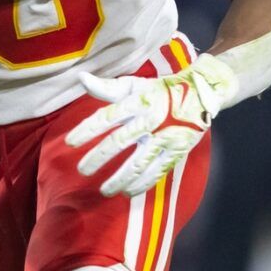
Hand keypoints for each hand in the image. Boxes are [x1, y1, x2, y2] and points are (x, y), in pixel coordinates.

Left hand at [64, 53, 238, 197]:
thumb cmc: (159, 90)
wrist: (200, 93)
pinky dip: (143, 183)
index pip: (107, 116)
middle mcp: (150, 119)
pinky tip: (128, 192)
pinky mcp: (177, 150)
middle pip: (120, 141)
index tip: (70, 142)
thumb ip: (107, 88)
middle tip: (82, 170)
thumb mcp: (135, 84)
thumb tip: (81, 78)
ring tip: (104, 190)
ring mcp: (165, 136)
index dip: (87, 129)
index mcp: (137, 101)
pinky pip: (158, 170)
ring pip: (139, 161)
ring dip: (120, 178)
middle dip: (99, 157)